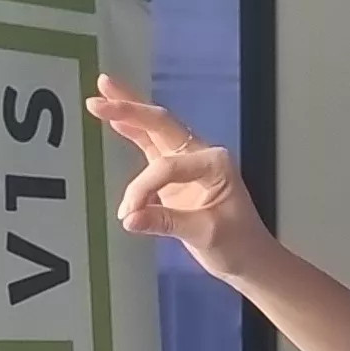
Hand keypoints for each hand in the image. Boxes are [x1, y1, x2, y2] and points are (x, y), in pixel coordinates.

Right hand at [86, 74, 272, 278]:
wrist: (250, 258)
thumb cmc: (237, 244)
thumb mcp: (205, 234)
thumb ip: (166, 222)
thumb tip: (129, 218)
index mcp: (215, 163)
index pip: (166, 165)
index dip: (143, 188)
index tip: (129, 214)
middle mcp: (202, 155)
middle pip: (161, 124)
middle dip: (130, 108)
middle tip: (99, 94)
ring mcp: (188, 162)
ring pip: (155, 129)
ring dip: (128, 111)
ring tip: (102, 91)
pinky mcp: (176, 174)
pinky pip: (152, 147)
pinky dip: (133, 133)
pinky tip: (116, 121)